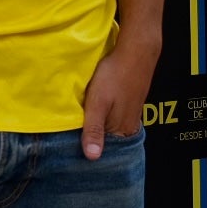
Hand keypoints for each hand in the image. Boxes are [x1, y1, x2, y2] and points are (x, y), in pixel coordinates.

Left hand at [80, 29, 159, 158]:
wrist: (136, 49)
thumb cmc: (115, 75)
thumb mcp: (98, 104)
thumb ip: (94, 130)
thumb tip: (92, 158)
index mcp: (123, 131)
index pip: (102, 151)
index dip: (87, 148)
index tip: (70, 147)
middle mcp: (130, 126)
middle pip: (107, 140)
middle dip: (91, 137)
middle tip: (72, 132)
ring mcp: (132, 113)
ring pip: (110, 127)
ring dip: (97, 124)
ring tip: (81, 119)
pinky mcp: (130, 102)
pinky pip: (114, 115)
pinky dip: (104, 114)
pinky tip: (96, 106)